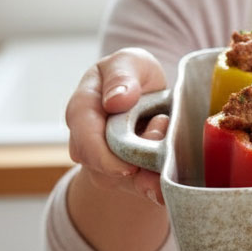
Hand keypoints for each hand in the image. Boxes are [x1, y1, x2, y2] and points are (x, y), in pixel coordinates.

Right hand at [65, 47, 169, 204]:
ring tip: (167, 136)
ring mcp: (105, 162)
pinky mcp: (126, 176)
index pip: (83, 140)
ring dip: (149, 172)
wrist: (147, 94)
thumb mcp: (129, 62)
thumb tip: (116, 101)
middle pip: (102, 168)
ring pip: (122, 182)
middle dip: (135, 163)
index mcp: (82, 110)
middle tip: (162, 128)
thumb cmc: (132, 75)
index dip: (103, 157)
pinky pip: (139, 188)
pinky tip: (168, 186)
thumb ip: (122, 76)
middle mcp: (87, 142)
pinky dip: (156, 188)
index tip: (126, 167)